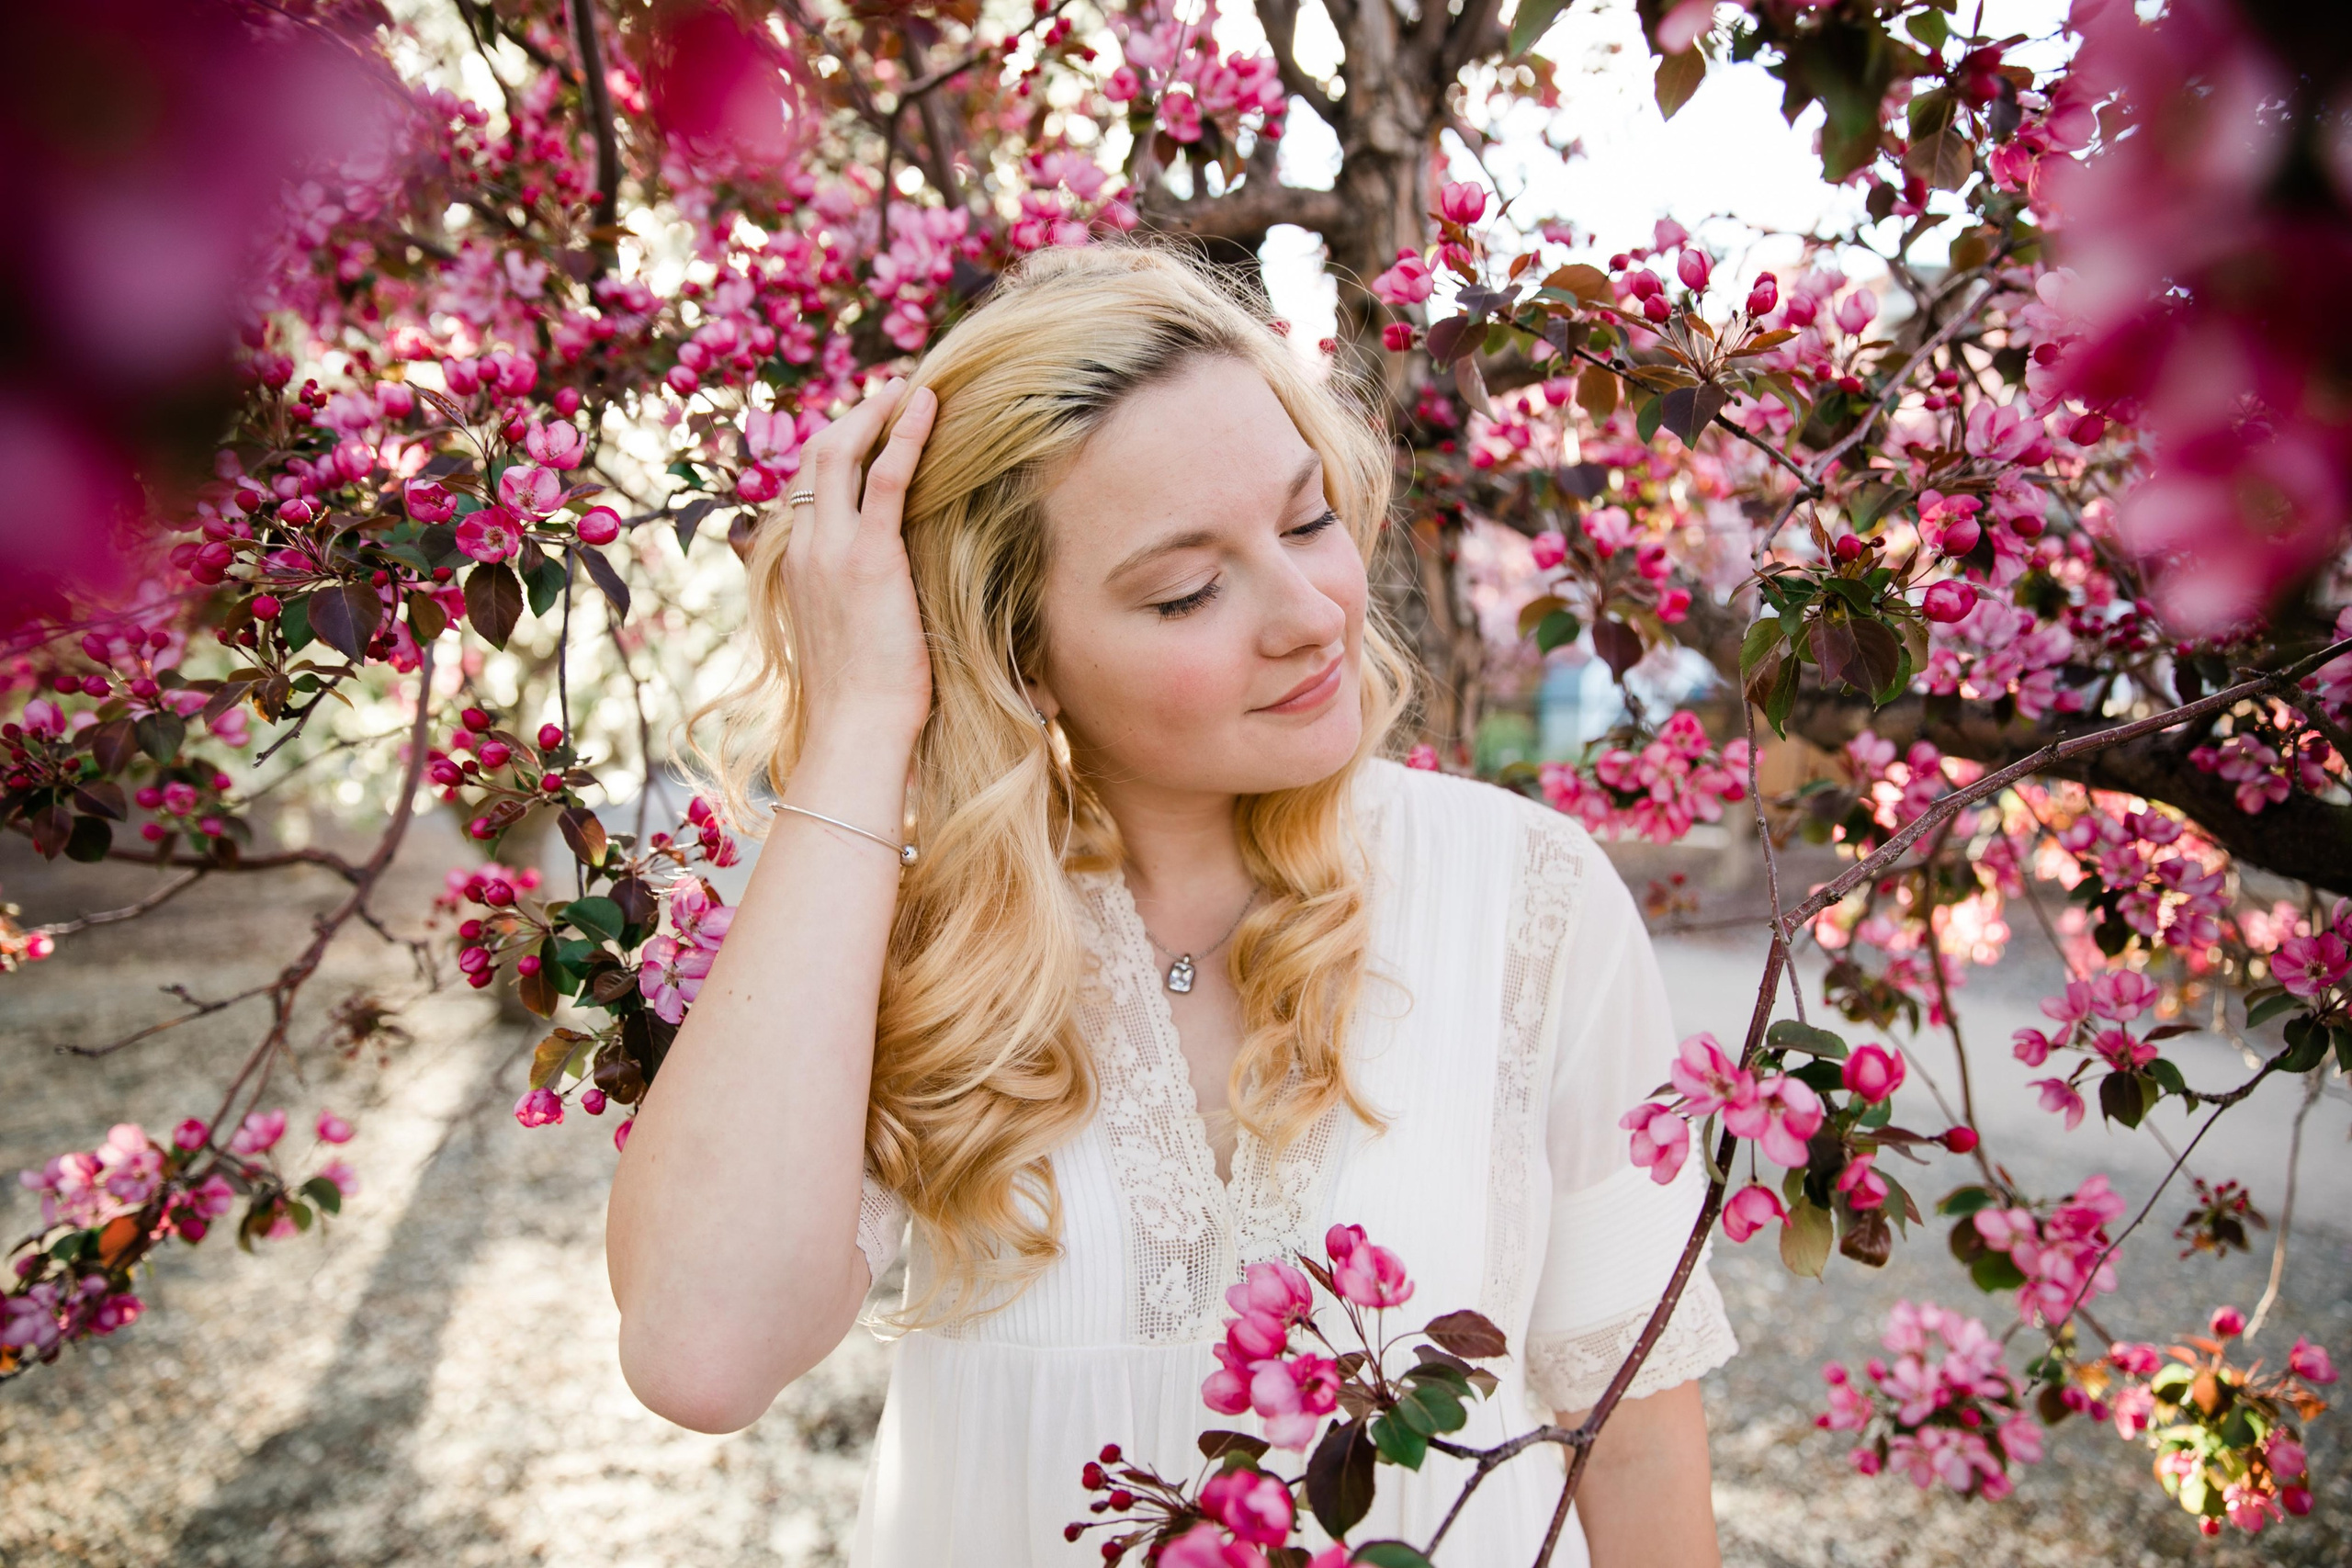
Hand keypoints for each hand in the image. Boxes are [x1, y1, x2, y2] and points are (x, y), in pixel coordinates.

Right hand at [784, 377, 939, 748]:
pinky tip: (928, 404)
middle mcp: (803, 550)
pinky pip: (884, 477)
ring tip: (906, 388)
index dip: (833, 451)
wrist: (856, 730)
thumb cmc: (862, 704)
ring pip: (840, 454)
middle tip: (886, 392)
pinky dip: (905, 434)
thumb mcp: (847, 644)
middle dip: (851, 418)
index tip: (863, 428)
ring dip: (874, 413)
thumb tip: (880, 606)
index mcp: (795, 568)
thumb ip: (853, 608)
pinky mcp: (869, 557)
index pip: (806, 490)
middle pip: (816, 458)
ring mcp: (830, 551)